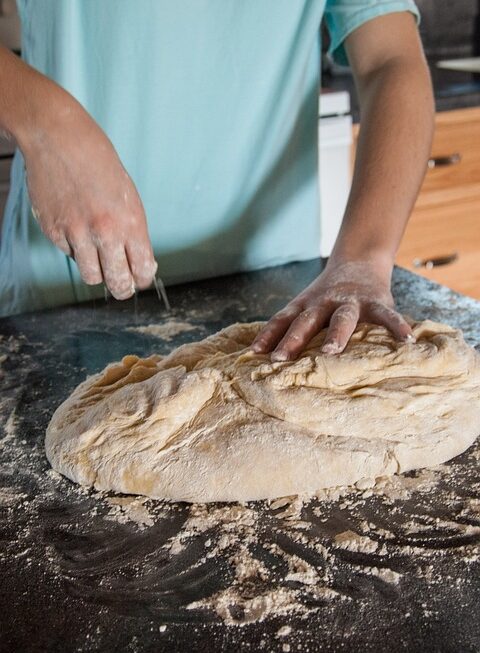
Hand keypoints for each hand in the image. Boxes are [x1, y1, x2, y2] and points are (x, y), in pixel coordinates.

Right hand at [21, 91, 156, 298]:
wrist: (59, 138)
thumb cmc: (99, 163)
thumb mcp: (129, 197)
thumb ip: (133, 231)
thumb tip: (136, 263)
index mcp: (131, 223)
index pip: (142, 271)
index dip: (142, 279)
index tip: (140, 278)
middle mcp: (104, 233)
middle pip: (118, 284)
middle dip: (123, 288)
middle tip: (123, 285)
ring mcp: (76, 234)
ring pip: (92, 277)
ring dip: (98, 272)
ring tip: (99, 257)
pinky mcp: (53, 232)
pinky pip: (70, 255)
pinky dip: (76, 250)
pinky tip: (77, 228)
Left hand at [251, 259, 414, 360]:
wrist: (358, 261)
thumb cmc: (326, 297)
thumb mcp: (307, 306)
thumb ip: (292, 328)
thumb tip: (261, 357)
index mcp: (305, 306)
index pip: (282, 320)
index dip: (268, 335)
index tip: (255, 353)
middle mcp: (324, 303)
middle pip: (306, 321)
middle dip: (294, 339)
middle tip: (281, 358)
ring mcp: (350, 302)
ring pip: (342, 319)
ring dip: (335, 335)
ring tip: (330, 351)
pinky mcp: (376, 302)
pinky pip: (387, 316)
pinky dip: (397, 327)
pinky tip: (406, 340)